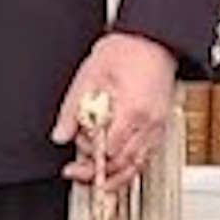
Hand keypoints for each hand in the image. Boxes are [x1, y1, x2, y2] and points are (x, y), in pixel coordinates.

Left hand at [51, 31, 176, 191]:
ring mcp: (157, 128)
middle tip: (76, 172)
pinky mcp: (159, 128)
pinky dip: (128, 166)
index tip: (75, 154)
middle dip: (98, 172)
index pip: (109, 149)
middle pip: (123, 164)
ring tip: (92, 178)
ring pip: (137, 166)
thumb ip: (72, 108)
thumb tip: (60, 133)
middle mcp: (149, 124)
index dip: (90, 154)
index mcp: (132, 109)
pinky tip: (114, 169)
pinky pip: (145, 157)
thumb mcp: (89, 74)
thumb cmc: (126, 51)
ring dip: (114, 176)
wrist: (152, 41)